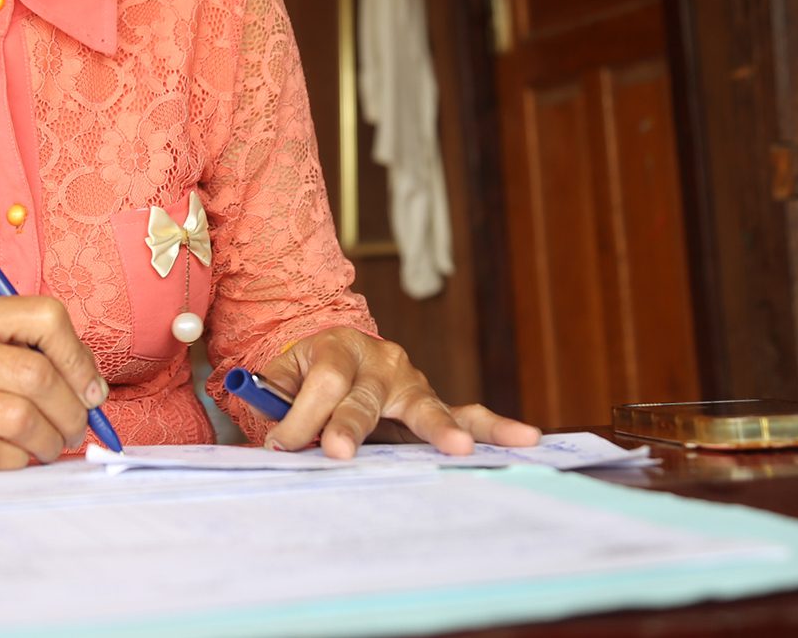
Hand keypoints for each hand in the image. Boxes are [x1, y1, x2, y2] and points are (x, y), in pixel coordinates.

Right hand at [0, 297, 108, 470]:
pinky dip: (19, 461)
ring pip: (19, 420)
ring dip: (50, 441)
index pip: (44, 318)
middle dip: (72, 410)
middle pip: (36, 377)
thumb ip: (29, 349)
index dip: (79, 357)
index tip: (90, 388)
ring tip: (52, 446)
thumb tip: (92, 388)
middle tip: (77, 427)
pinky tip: (19, 458)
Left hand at [251, 326, 538, 459]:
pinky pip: (467, 414)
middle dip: (350, 425)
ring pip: (424, 406)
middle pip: (364, 396)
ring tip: (459, 450)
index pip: (321, 383)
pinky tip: (525, 438)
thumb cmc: (306, 372)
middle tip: (337, 451)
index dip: (299, 416)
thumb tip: (271, 438)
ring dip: (441, 430)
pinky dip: (495, 428)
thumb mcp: (282, 378)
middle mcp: (378, 361)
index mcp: (335, 349)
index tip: (280, 446)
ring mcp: (411, 381)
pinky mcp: (432, 401)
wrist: (336, 346)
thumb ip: (274, 402)